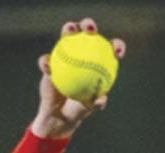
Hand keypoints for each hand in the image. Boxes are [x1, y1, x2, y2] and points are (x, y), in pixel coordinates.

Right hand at [32, 18, 125, 139]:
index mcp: (95, 63)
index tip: (118, 52)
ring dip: (68, 29)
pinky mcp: (48, 62)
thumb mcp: (87, 108)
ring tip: (70, 30)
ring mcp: (64, 55)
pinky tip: (48, 67)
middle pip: (86, 34)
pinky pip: (46, 61)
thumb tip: (100, 100)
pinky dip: (46, 63)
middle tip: (91, 29)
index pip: (108, 51)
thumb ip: (94, 103)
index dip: (116, 47)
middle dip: (89, 25)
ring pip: (66, 37)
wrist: (59, 115)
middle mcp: (80, 53)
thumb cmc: (77, 110)